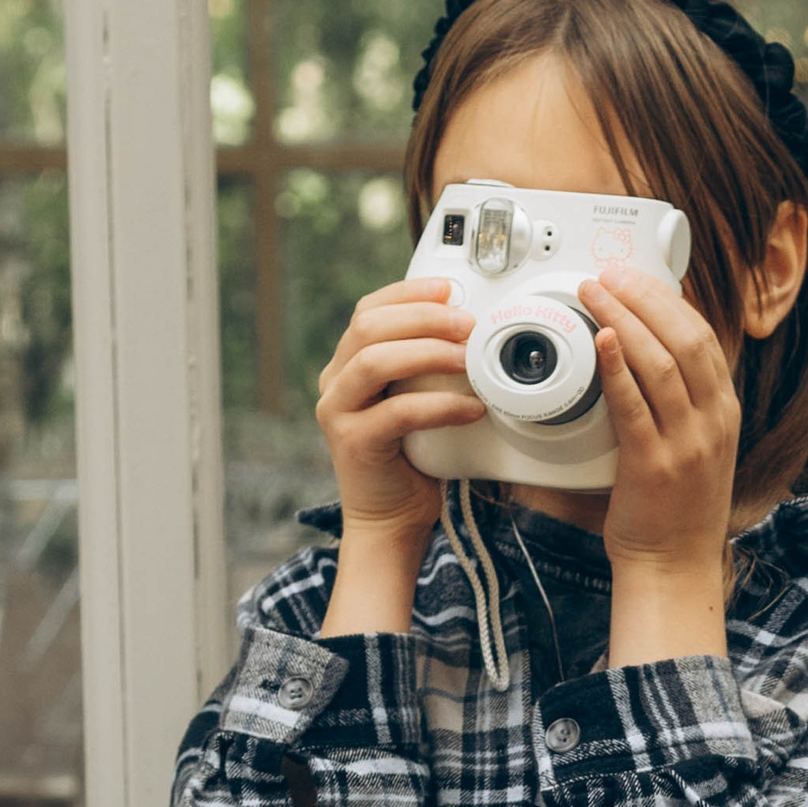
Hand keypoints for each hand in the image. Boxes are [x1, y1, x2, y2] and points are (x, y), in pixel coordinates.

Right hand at [315, 277, 483, 539]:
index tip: (447, 289)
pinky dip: (440, 406)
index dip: (406, 293)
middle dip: (423, 318)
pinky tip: (472, 409)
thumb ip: (426, 369)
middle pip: (369, 328)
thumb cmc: (412, 459)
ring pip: (375, 361)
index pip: (368, 311)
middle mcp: (335, 383)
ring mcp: (337, 411)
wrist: (391, 518)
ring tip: (469, 359)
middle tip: (468, 324)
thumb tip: (470, 331)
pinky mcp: (354, 443)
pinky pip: (397, 412)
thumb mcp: (417, 400)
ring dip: (428, 353)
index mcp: (347, 365)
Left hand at [579, 263, 739, 578]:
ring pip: (662, 364)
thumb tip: (643, 354)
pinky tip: (602, 341)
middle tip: (609, 274)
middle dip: (645, 298)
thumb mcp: (696, 445)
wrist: (675, 565)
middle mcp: (712, 423)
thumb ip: (680, 403)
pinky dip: (617, 368)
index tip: (637, 277)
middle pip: (686, 340)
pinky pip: (635, 406)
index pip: (705, 338)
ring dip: (625, 320)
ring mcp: (687, 444)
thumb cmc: (676, 508)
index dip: (669, 300)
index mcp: (723, 412)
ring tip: (594, 294)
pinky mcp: (654, 466)